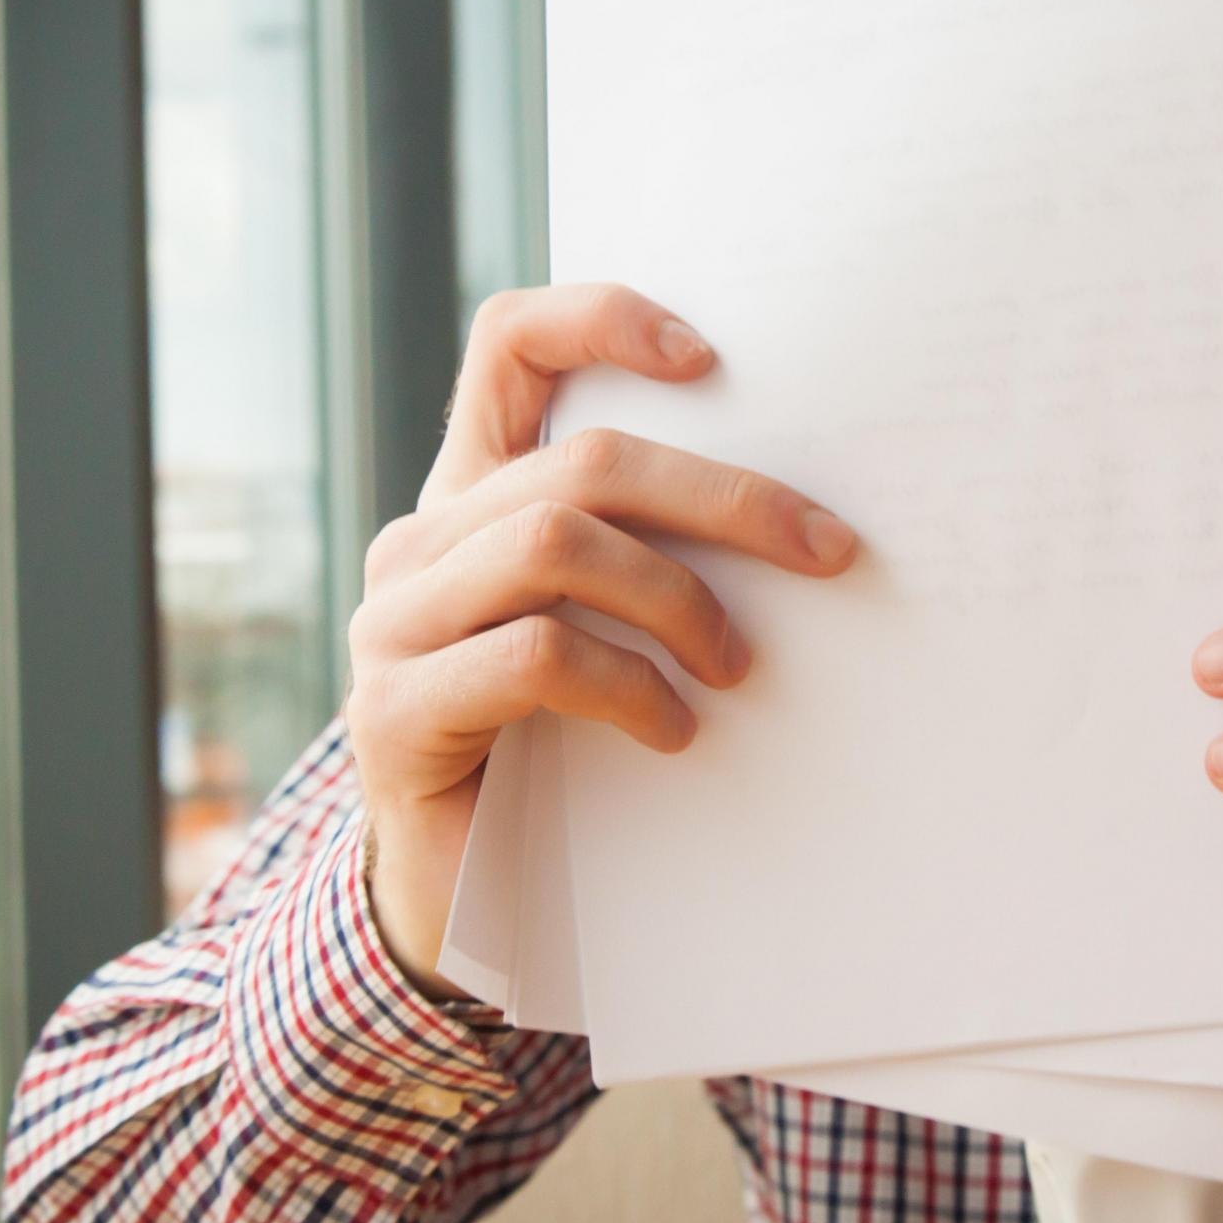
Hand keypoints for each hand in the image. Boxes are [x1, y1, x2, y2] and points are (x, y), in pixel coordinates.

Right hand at [347, 284, 858, 995]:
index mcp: (472, 497)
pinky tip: (673, 731)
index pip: (509, 347)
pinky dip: (629, 685)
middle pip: (581, 462)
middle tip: (827, 551)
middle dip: (725, 499)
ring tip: (738, 667)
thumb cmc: (555, 754)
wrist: (454, 904)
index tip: (709, 358)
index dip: (601, 318)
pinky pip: (536, 654)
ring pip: (556, 543)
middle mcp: (421, 542)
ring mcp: (394, 624)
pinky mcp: (396, 712)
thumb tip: (803, 521)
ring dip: (679, 599)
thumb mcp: (604, 634)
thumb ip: (648, 560)